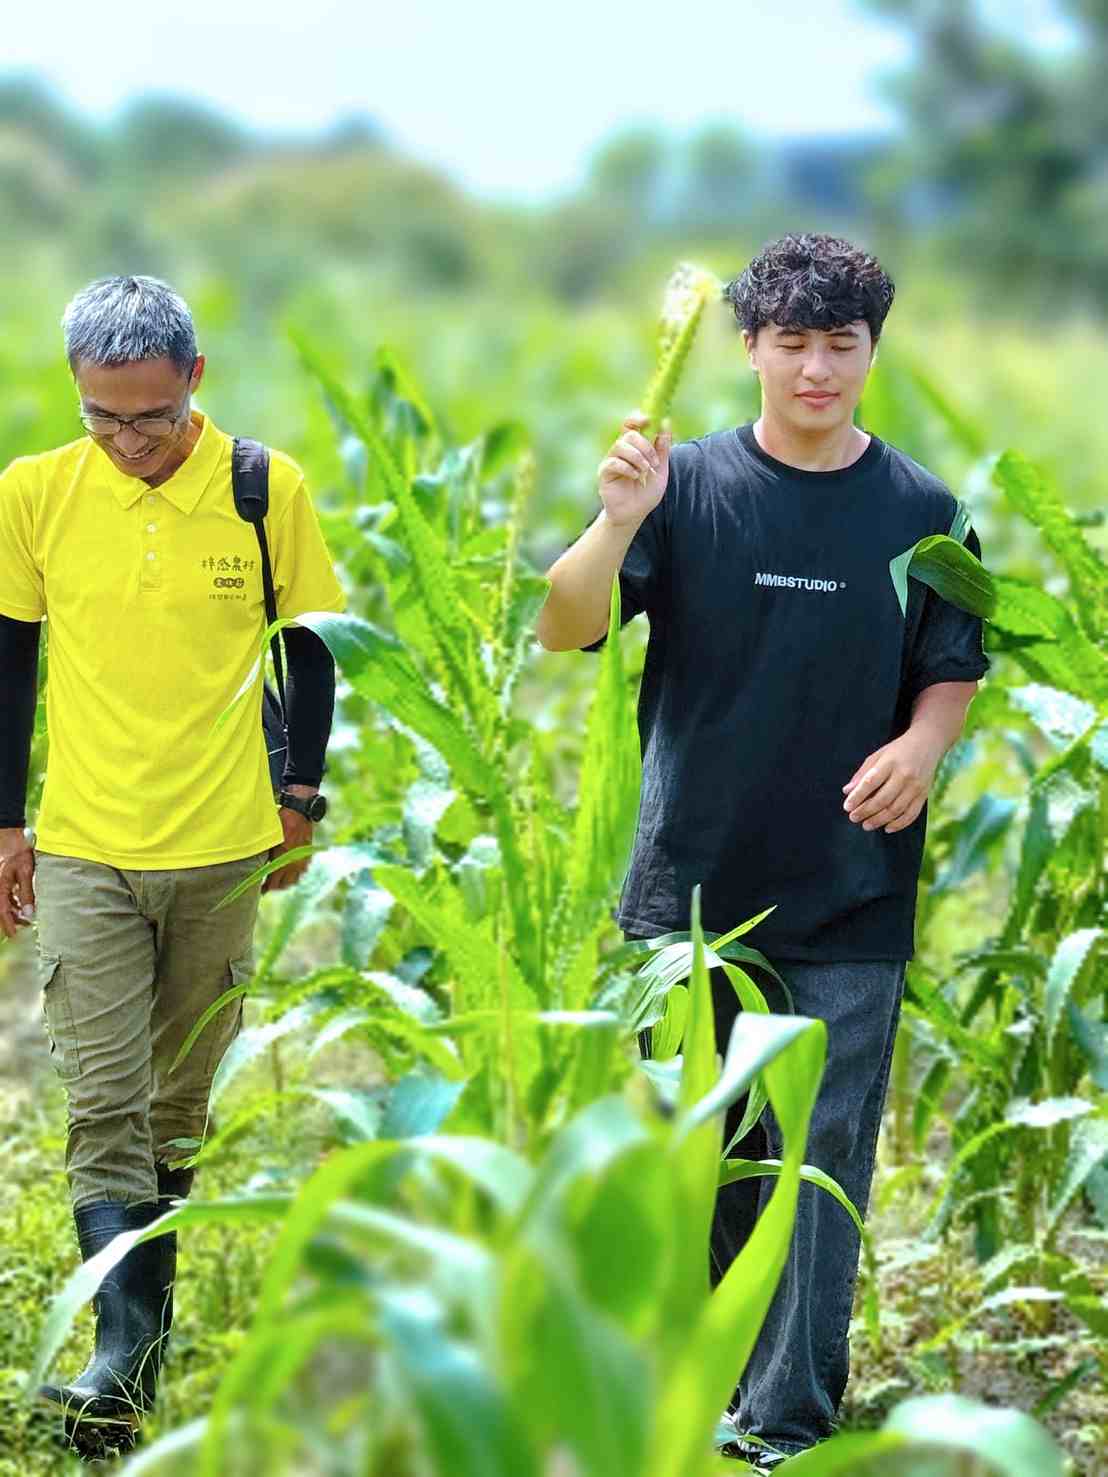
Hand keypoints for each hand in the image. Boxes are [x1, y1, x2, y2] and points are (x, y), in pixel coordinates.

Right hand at [0, 828, 35, 940]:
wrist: (8, 836)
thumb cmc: (18, 852)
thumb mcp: (26, 872)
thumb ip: (27, 893)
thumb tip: (29, 913)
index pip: (2, 912)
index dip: (8, 925)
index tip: (15, 935)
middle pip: (1, 909)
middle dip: (10, 920)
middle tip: (24, 927)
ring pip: (2, 904)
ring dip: (12, 912)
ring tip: (26, 917)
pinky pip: (3, 896)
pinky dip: (11, 903)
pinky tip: (22, 905)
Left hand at [262, 806, 312, 892]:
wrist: (300, 813)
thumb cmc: (282, 823)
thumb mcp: (271, 840)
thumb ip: (267, 856)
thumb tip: (261, 867)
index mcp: (282, 860)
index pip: (273, 882)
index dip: (267, 888)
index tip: (261, 890)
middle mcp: (294, 864)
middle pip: (285, 885)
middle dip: (276, 887)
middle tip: (269, 886)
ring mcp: (302, 860)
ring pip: (295, 880)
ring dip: (287, 883)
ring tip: (279, 881)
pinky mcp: (307, 855)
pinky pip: (302, 872)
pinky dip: (296, 875)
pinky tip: (291, 871)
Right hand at [597, 410, 671, 527]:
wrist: (634, 515)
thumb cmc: (646, 493)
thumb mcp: (661, 470)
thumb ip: (663, 448)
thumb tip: (666, 422)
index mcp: (633, 447)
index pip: (630, 424)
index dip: (637, 418)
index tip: (649, 420)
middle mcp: (620, 451)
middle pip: (629, 434)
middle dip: (645, 446)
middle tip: (654, 462)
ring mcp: (611, 461)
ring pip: (621, 446)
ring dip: (638, 458)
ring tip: (645, 471)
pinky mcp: (604, 473)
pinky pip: (614, 462)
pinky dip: (628, 468)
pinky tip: (635, 478)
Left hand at [842, 731, 943, 833]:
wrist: (928, 743)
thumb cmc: (898, 750)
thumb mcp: (878, 755)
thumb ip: (862, 773)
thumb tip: (847, 791)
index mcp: (890, 763)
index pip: (870, 783)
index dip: (857, 797)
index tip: (847, 806)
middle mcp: (904, 775)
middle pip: (883, 799)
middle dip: (866, 811)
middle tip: (853, 818)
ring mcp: (916, 786)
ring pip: (896, 809)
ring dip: (879, 820)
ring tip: (866, 825)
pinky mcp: (924, 794)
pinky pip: (912, 814)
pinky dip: (899, 824)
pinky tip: (887, 828)